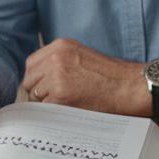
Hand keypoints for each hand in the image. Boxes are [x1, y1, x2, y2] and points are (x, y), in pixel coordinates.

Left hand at [21, 38, 146, 115]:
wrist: (129, 86)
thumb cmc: (111, 76)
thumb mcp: (82, 56)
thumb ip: (60, 61)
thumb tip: (40, 78)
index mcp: (60, 46)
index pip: (32, 63)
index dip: (37, 78)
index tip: (43, 88)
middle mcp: (55, 58)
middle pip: (29, 79)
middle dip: (38, 91)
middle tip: (53, 100)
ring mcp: (56, 76)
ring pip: (35, 95)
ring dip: (46, 103)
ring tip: (66, 105)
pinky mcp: (60, 95)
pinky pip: (45, 107)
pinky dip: (53, 112)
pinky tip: (68, 111)